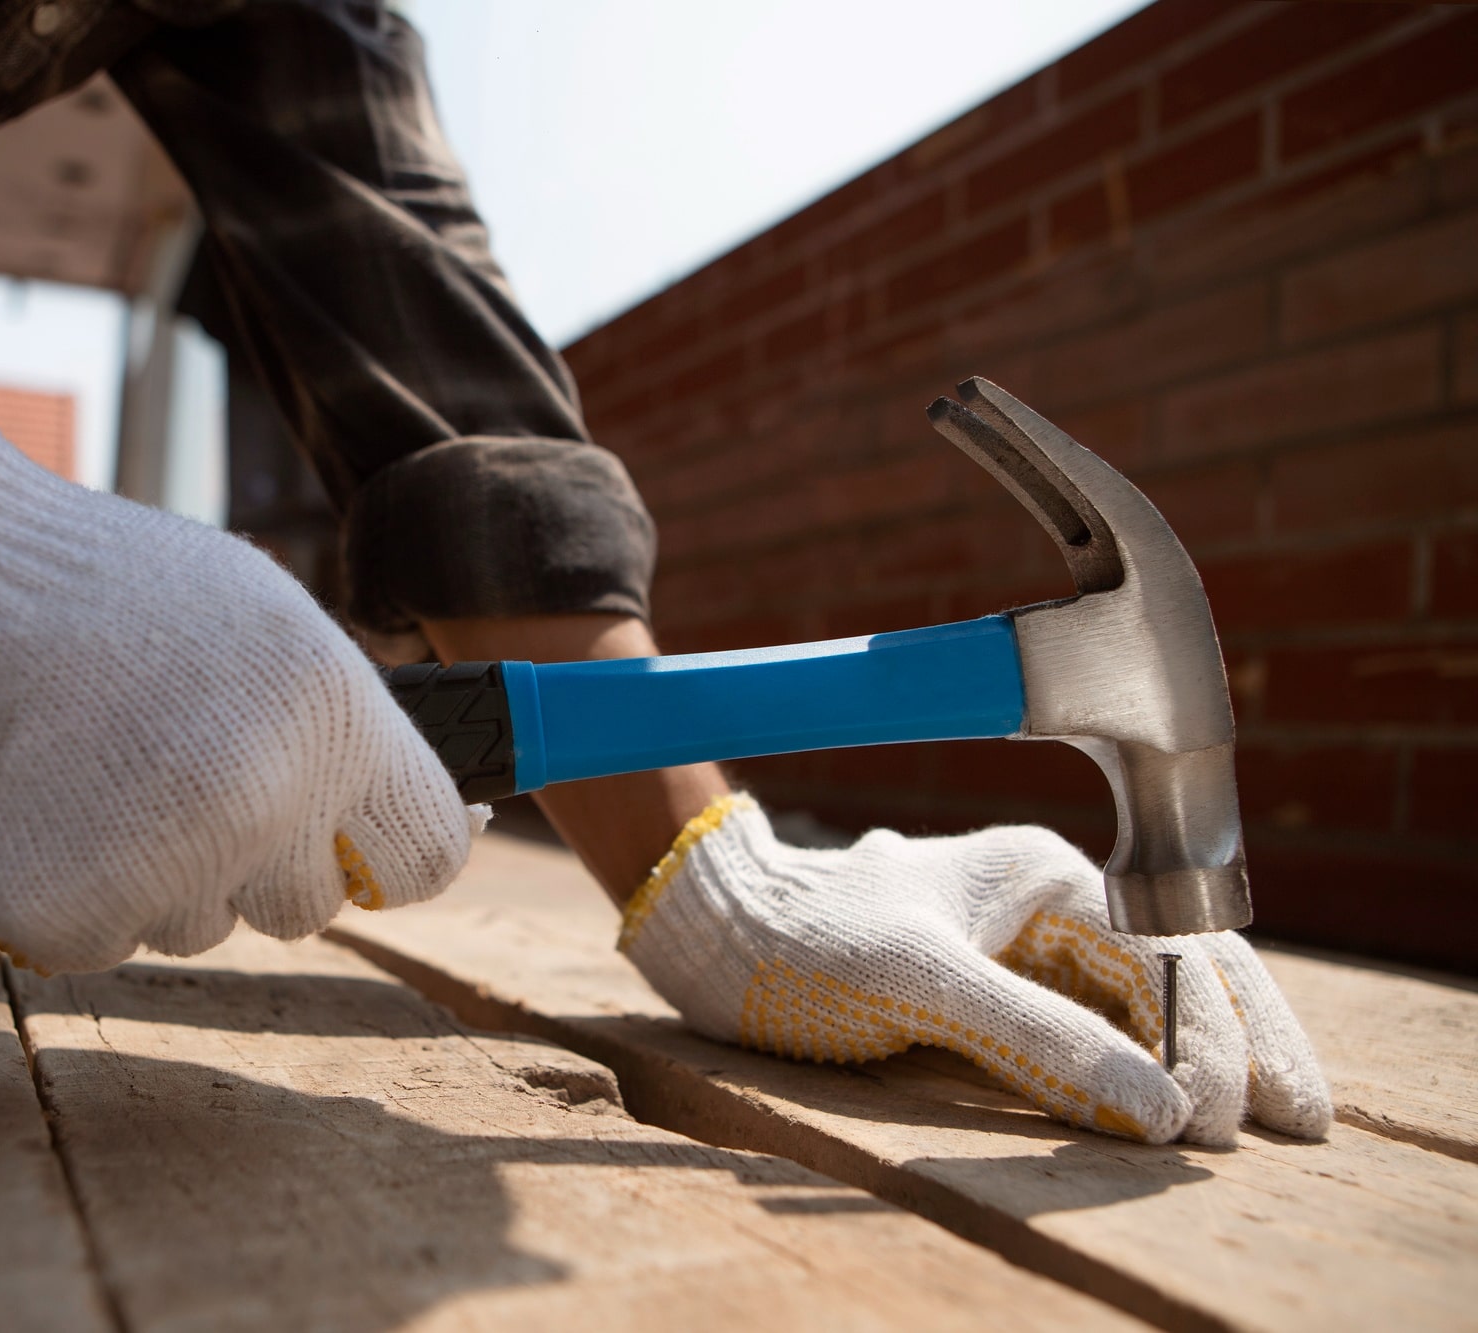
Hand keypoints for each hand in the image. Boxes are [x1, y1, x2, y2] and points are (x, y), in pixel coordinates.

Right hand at [0, 384, 482, 971]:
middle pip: (308, 906)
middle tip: (174, 772)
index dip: (385, 849)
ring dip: (157, 873)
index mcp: (332, 716)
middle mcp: (267, 803)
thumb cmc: (93, 586)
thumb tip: (423, 812)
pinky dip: (70, 893)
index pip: (429, 853)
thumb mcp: (260, 619)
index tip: (352, 843)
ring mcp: (166, 870)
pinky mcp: (67, 922)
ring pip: (200, 926)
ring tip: (85, 767)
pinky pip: (107, 941)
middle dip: (256, 858)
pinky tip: (32, 807)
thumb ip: (336, 726)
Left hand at [620, 796, 1330, 1144]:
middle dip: (1245, 1039)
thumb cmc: (800, 943)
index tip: (1225, 1119)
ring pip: (1148, 996)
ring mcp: (1026, 940)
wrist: (714, 932)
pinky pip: (1098, 1020)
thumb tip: (1160, 1109)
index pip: (1167, 956)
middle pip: (1182, 967)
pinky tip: (1180, 1103)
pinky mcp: (999, 980)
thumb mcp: (915, 988)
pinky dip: (1147, 1062)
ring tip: (1267, 1120)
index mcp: (1042, 874)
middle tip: (1302, 1122)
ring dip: (1206, 1055)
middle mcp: (1049, 900)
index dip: (1210, 1038)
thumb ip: (1036, 1041)